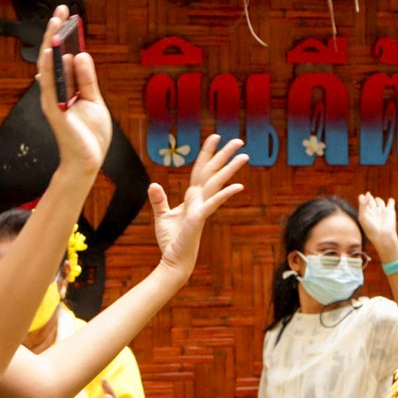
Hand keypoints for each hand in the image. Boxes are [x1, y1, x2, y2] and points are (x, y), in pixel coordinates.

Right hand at [33, 8, 113, 177]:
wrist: (88, 161)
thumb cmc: (90, 135)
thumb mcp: (94, 101)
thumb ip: (86, 79)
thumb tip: (79, 54)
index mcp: (66, 88)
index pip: (63, 57)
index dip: (65, 37)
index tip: (69, 16)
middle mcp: (56, 91)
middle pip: (53, 56)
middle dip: (56, 32)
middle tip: (60, 10)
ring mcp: (53, 100)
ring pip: (48, 66)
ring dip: (51, 42)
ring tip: (55, 21)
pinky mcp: (55, 110)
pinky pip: (50, 85)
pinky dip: (49, 68)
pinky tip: (52, 51)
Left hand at [151, 133, 248, 276]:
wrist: (174, 260)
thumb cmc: (171, 241)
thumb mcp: (162, 216)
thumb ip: (159, 200)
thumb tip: (153, 185)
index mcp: (192, 197)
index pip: (201, 170)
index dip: (207, 153)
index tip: (215, 137)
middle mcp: (200, 200)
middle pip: (213, 172)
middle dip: (224, 155)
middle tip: (239, 140)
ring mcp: (201, 208)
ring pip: (216, 183)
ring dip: (229, 169)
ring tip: (244, 155)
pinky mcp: (199, 218)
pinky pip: (212, 203)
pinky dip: (224, 194)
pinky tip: (238, 186)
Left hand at [357, 194, 397, 265]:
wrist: (382, 236)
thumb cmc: (370, 228)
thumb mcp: (363, 216)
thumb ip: (364, 204)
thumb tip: (368, 193)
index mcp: (365, 212)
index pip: (362, 202)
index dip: (361, 198)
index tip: (361, 196)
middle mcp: (373, 211)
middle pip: (370, 200)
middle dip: (369, 198)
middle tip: (369, 199)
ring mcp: (382, 210)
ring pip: (379, 200)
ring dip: (378, 200)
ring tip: (377, 203)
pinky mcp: (390, 210)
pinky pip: (391, 202)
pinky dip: (390, 201)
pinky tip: (389, 202)